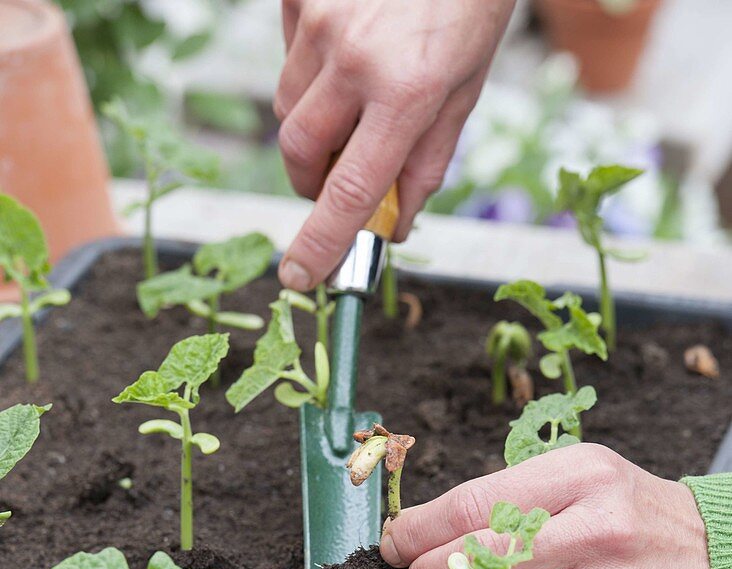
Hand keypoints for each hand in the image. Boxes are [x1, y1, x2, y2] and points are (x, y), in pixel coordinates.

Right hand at [275, 0, 514, 289]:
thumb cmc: (472, 3)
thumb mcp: (466, 88)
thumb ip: (426, 160)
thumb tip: (395, 222)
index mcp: (408, 92)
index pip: (352, 191)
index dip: (321, 242)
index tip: (299, 278)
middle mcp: (356, 57)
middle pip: (300, 152)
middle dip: (312, 179)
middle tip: (339, 177)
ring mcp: (321, 18)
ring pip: (289, 105)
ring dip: (314, 121)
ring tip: (360, 91)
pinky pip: (288, 53)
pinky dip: (310, 67)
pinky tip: (350, 43)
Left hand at [380, 444, 724, 568]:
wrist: (722, 560)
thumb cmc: (634, 513)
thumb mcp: (585, 476)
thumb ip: (514, 494)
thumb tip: (428, 528)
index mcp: (581, 477)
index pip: (472, 506)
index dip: (417, 530)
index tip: (393, 541)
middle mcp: (594, 531)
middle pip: (474, 561)